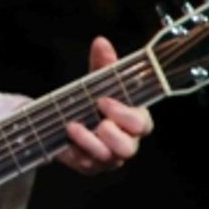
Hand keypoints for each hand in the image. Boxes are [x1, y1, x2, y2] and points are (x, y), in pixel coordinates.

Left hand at [56, 36, 153, 174]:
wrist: (65, 116)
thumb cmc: (91, 98)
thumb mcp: (96, 79)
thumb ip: (102, 63)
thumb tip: (101, 42)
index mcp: (133, 120)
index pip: (143, 125)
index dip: (126, 115)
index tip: (103, 101)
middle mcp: (125, 142)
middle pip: (129, 148)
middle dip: (112, 133)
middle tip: (96, 118)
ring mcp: (109, 157)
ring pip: (110, 159)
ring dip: (91, 142)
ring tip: (73, 126)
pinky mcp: (91, 166)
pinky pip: (88, 165)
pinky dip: (77, 150)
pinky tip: (67, 137)